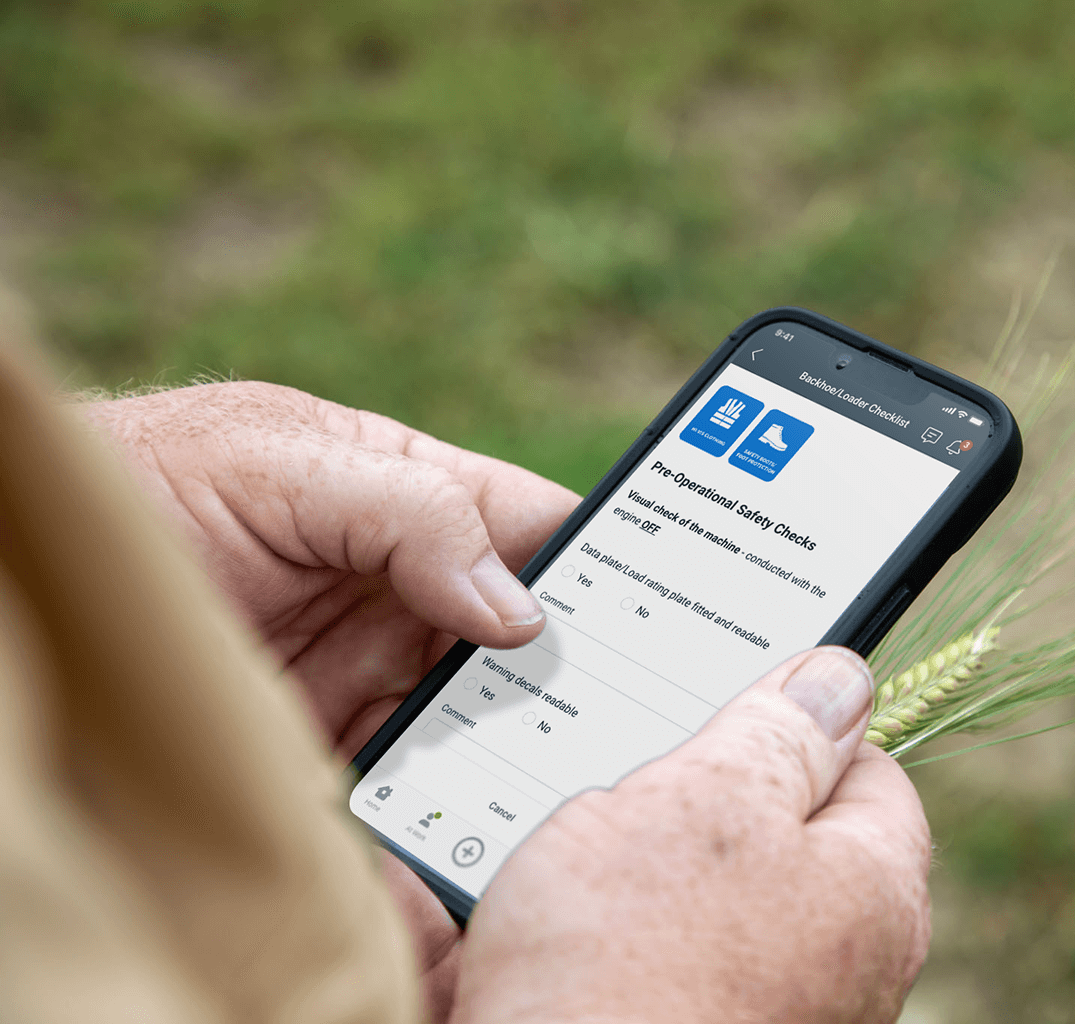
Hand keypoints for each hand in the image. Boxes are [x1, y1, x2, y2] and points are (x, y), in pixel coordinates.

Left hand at [82, 381, 579, 1018]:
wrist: (27, 584)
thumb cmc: (146, 481)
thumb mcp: (282, 458)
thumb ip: (413, 510)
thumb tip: (522, 609)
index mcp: (422, 503)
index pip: (546, 531)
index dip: (619, 567)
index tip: (681, 616)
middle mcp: (410, 594)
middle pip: (533, 643)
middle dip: (585, 679)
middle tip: (639, 724)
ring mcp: (372, 677)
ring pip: (486, 726)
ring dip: (525, 756)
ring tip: (569, 787)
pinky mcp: (331, 755)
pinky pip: (418, 788)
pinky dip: (455, 811)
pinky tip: (482, 826)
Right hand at [452, 647, 932, 1023]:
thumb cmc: (628, 965)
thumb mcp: (705, 799)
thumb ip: (780, 732)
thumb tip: (841, 679)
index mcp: (876, 894)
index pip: (871, 772)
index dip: (798, 727)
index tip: (730, 710)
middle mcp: (845, 972)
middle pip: (791, 839)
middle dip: (710, 799)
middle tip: (639, 784)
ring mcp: (778, 1015)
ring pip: (718, 899)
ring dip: (651, 866)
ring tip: (585, 866)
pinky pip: (670, 959)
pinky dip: (622, 934)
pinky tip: (567, 931)